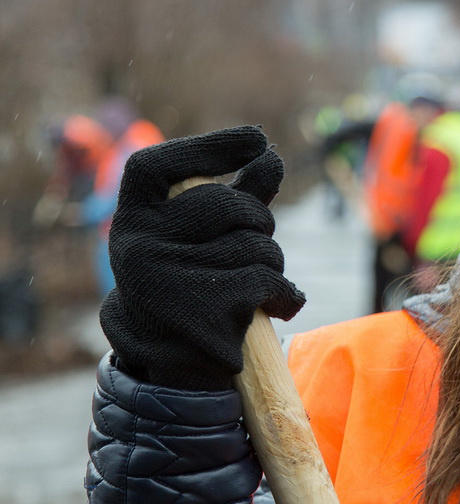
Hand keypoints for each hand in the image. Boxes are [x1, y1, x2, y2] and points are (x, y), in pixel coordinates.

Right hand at [99, 126, 304, 390]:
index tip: (258, 138)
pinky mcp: (203, 312)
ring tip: (259, 283)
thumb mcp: (201, 238)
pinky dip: (285, 292)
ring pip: (255, 244)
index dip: (209, 147)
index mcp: (130, 223)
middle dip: (259, 220)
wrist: (175, 364)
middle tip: (260, 243)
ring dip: (273, 262)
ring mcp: (167, 281)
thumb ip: (234, 196)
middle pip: (225, 204)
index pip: (156, 166)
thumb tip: (271, 155)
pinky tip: (279, 304)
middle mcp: (138, 249)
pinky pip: (268, 280)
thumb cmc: (192, 283)